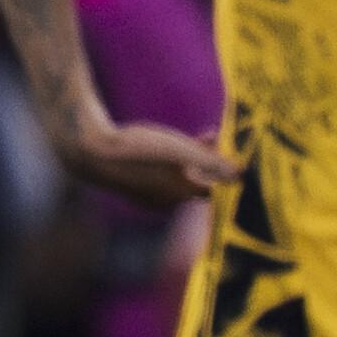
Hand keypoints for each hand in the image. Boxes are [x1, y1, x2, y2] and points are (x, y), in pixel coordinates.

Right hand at [61, 117, 236, 209]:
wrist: (92, 153)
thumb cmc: (141, 150)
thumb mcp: (182, 151)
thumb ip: (213, 162)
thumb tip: (243, 174)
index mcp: (183, 193)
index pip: (212, 186)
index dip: (219, 166)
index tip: (218, 143)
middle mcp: (167, 202)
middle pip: (195, 182)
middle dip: (204, 159)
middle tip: (207, 134)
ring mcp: (147, 198)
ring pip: (176, 180)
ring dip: (185, 161)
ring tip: (184, 138)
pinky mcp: (131, 190)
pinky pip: (157, 181)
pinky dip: (165, 166)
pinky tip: (157, 149)